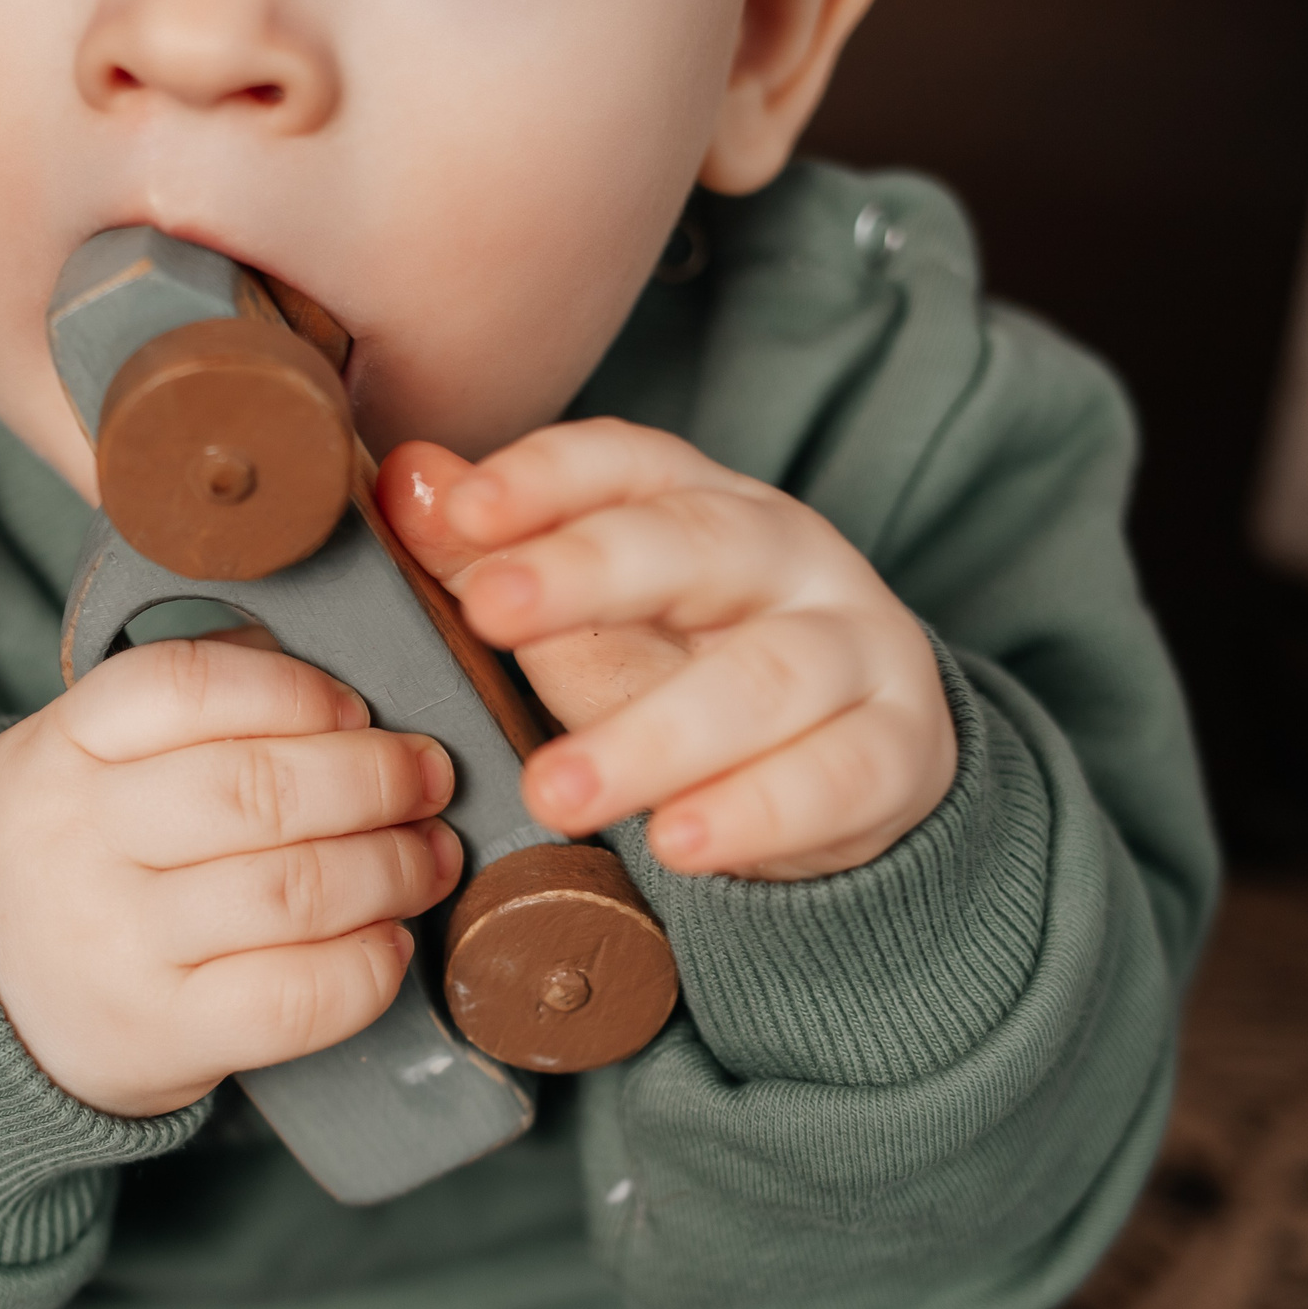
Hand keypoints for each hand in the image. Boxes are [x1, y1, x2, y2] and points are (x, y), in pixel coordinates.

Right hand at [0, 638, 460, 1117]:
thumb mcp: (79, 763)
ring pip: (292, 892)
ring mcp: (117, 947)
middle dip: (375, 779)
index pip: (186, 685)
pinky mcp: (161, 1035)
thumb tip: (350, 705)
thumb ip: (187, 720)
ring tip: (429, 856)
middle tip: (428, 779)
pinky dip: (366, 967)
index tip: (357, 708)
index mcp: (60, 751)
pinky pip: (292, 999)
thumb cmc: (72, 859)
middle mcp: (79, 843)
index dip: (295, 690)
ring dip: (392, 868)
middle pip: (258, 791)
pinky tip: (389, 941)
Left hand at [381, 418, 955, 880]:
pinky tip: (682, 845)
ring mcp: (858, 647)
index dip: (546, 478)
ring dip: (653, 737)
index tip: (461, 510)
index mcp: (702, 503)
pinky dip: (756, 813)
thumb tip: (407, 482)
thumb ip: (497, 561)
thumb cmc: (692, 675)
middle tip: (490, 612)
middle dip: (588, 572)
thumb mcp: (591, 623)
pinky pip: (835, 776)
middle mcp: (788, 555)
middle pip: (695, 545)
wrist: (856, 765)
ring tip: (557, 792)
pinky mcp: (900, 749)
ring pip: (763, 677)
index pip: (626, 463)